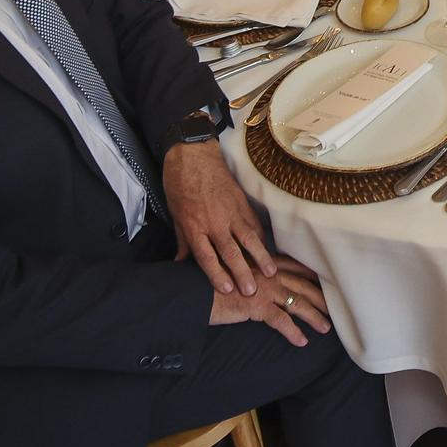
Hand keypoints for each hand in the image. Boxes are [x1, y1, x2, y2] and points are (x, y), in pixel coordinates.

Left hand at [164, 140, 277, 295]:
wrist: (193, 156)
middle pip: (231, 252)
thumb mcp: (175, 216)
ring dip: (260, 257)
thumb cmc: (179, 186)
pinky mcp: (242, 203)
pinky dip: (261, 238)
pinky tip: (268, 250)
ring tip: (271, 272)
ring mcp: (231, 212)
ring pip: (248, 239)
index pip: (207, 257)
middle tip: (253, 290)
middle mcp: (214, 223)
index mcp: (195, 227)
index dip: (218, 274)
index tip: (228, 289)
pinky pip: (253, 224)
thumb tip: (180, 264)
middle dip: (243, 273)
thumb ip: (183, 242)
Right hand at [209, 260, 331, 346]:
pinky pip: (281, 321)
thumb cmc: (213, 283)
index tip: (327, 284)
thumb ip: (253, 275)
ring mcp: (264, 290)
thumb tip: (262, 283)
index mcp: (264, 264)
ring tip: (325, 328)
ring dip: (314, 317)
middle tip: (335, 310)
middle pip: (302, 286)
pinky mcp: (256, 306)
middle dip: (320, 298)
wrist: (194, 290)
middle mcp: (268, 275)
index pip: (296, 268)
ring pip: (297, 303)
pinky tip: (302, 342)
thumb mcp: (236, 273)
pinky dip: (293, 333)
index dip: (313, 277)